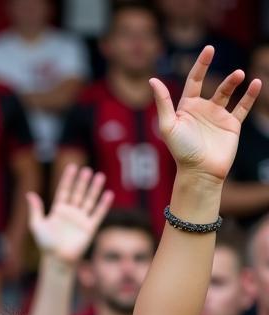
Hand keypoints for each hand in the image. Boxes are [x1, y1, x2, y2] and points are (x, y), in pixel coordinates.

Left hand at [27, 165, 113, 265]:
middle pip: (78, 193)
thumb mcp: (37, 225)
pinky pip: (98, 213)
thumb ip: (35, 210)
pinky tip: (108, 194)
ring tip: (99, 176)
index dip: (68, 179)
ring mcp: (81, 219)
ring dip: (94, 189)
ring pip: (89, 200)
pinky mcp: (90, 227)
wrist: (57, 259)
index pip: (64, 190)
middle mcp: (71, 212)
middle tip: (86, 170)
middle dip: (82, 182)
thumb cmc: (45, 244)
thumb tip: (29, 194)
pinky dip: (103, 204)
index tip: (72, 167)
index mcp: (58, 210)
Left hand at [151, 46, 260, 181]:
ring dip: (234, 82)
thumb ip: (163, 102)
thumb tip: (152, 80)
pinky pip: (243, 107)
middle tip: (232, 65)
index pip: (194, 81)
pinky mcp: (232, 125)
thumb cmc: (181, 151)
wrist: (200, 171)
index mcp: (186, 108)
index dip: (201, 65)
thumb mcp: (168, 125)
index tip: (209, 49)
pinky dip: (250, 95)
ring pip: (229, 93)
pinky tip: (255, 83)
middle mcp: (203, 110)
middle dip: (219, 73)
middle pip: (214, 85)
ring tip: (239, 75)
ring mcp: (218, 117)